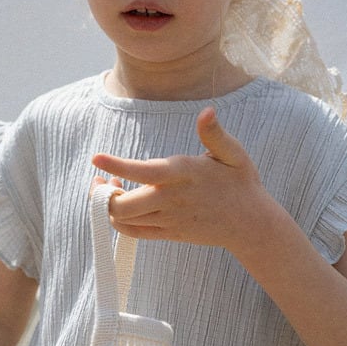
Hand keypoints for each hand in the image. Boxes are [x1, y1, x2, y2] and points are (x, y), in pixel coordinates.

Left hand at [92, 106, 271, 250]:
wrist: (250, 224)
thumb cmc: (240, 183)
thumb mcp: (234, 154)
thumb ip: (215, 133)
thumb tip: (207, 111)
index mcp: (184, 175)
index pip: (144, 172)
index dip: (117, 166)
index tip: (96, 158)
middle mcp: (172, 200)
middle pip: (124, 206)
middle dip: (103, 193)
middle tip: (102, 178)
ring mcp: (169, 220)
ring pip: (124, 220)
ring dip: (109, 205)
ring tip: (111, 188)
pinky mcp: (168, 234)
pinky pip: (134, 233)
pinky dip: (119, 222)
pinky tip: (120, 206)